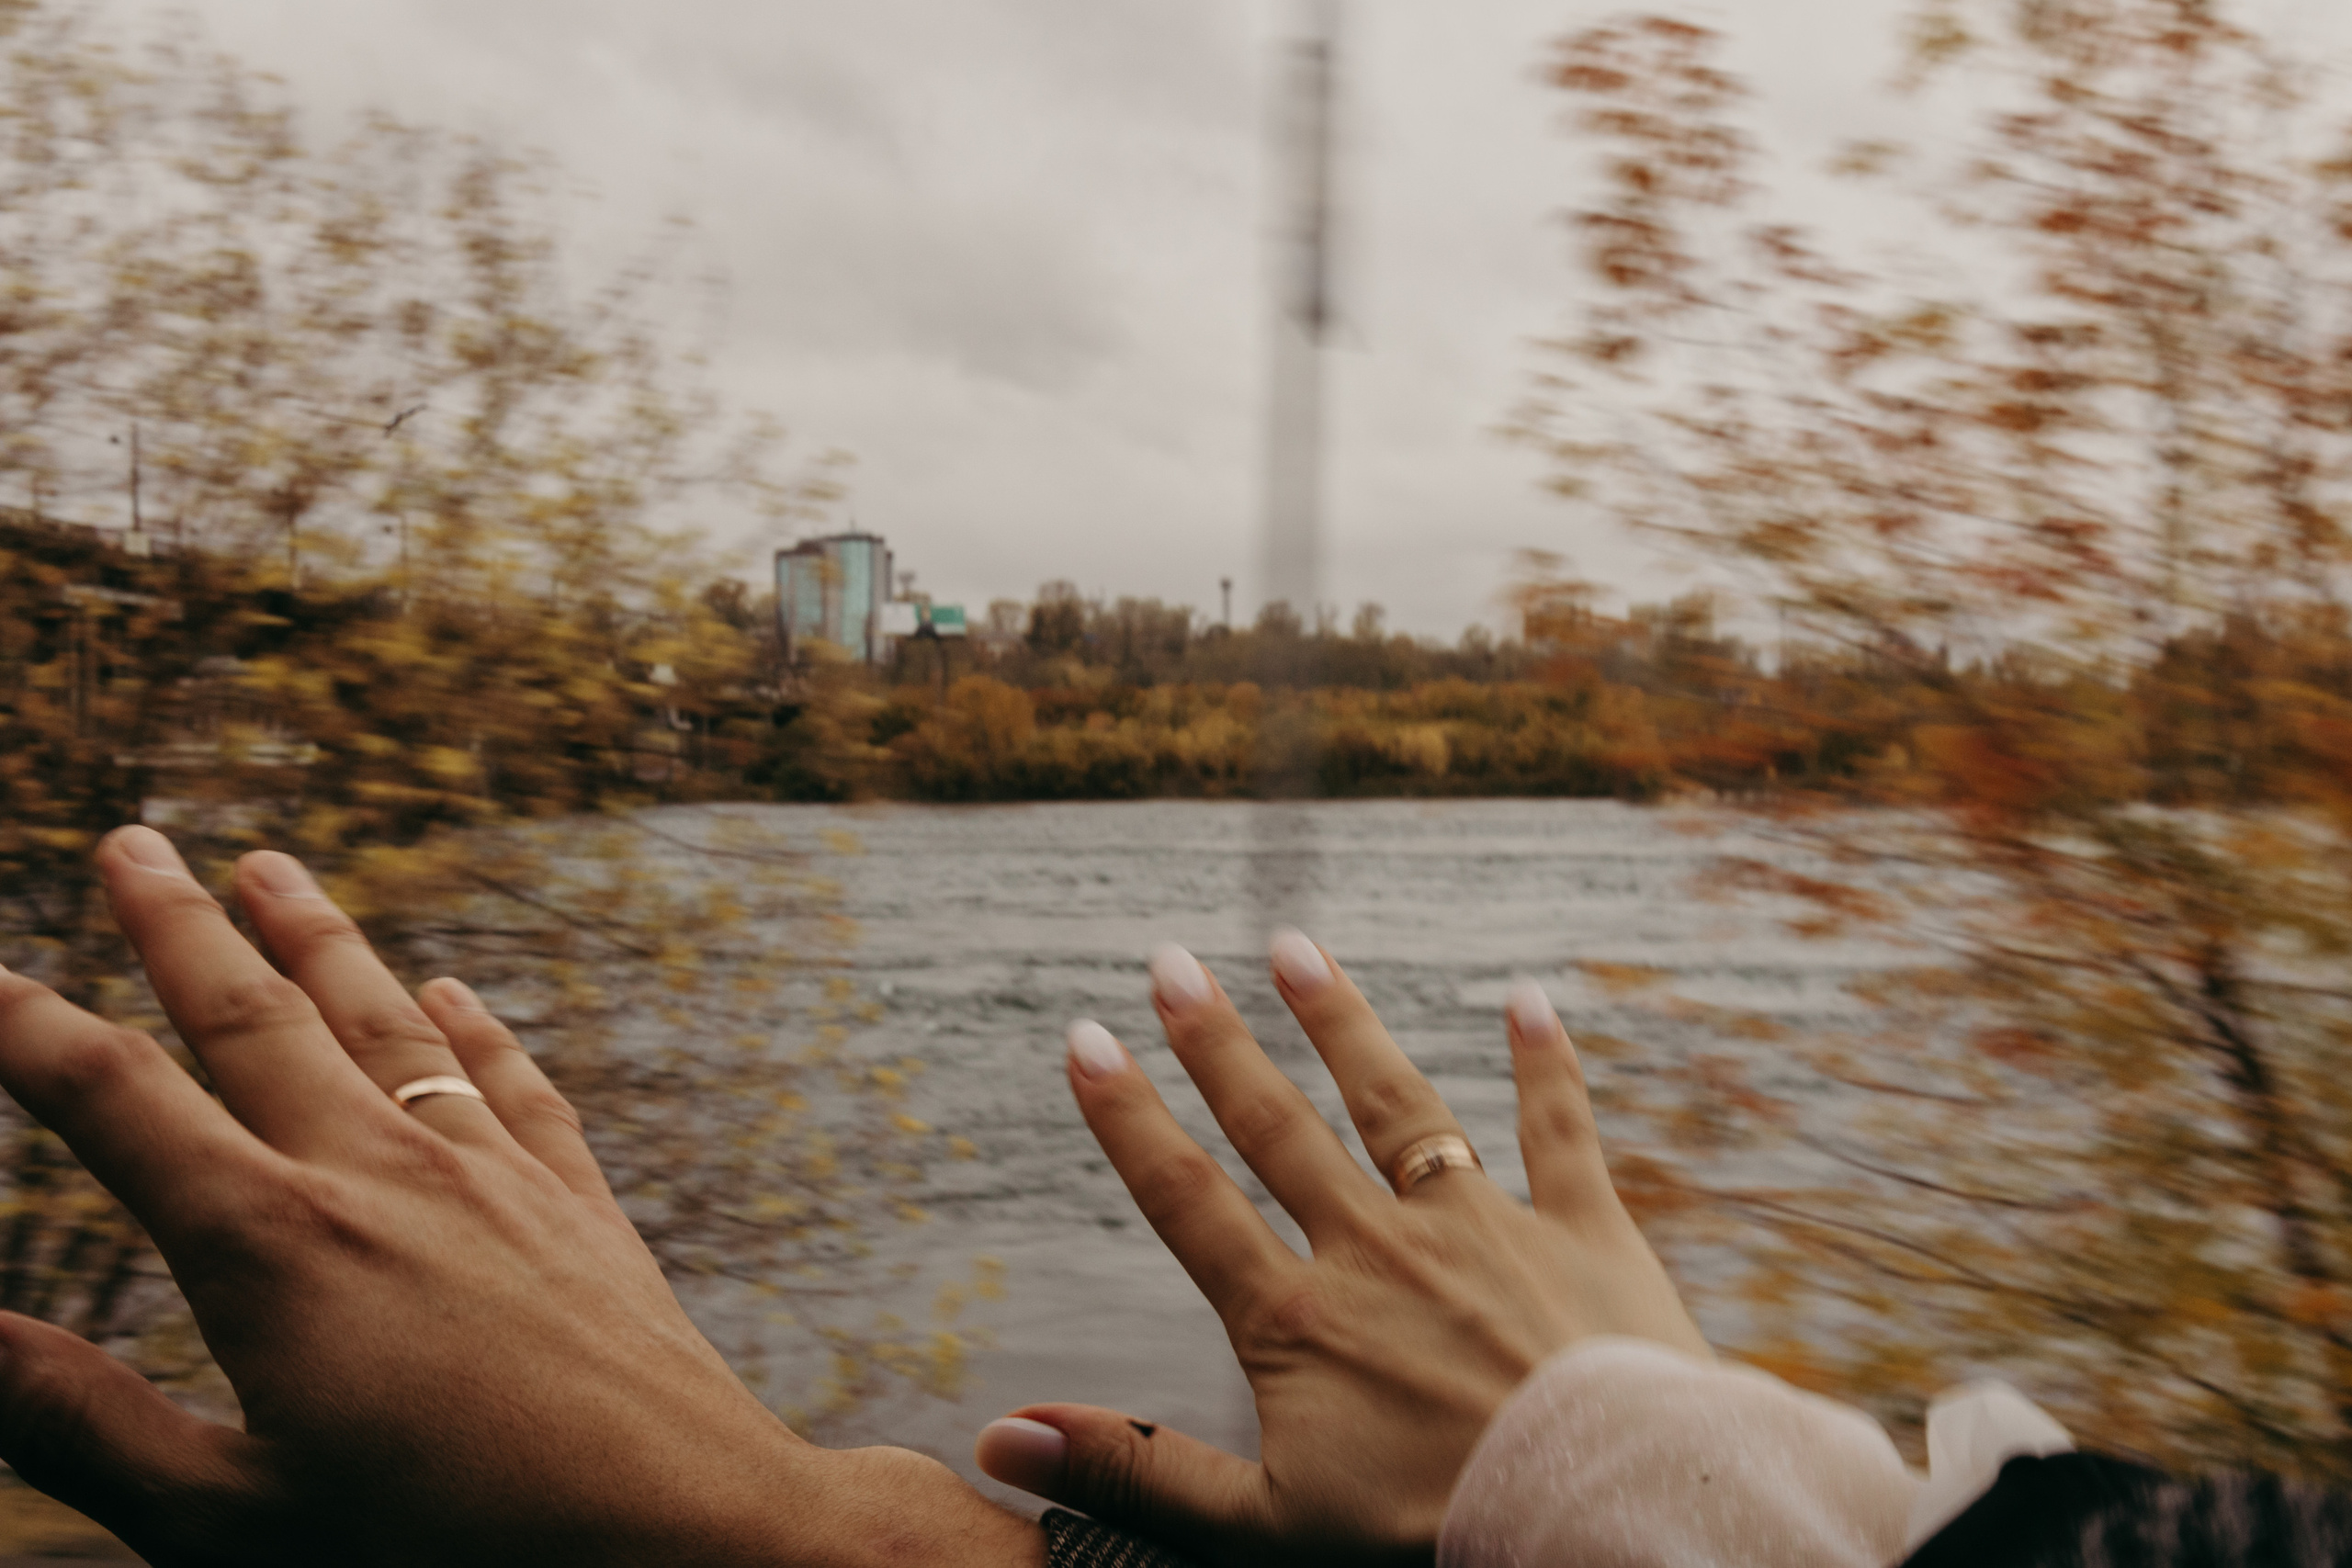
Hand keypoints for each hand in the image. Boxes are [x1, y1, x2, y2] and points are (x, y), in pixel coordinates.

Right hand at [0, 827, 1040, 1567]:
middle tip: (131, 843)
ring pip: (386, 1023)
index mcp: (273, 1247)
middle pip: (256, 1019)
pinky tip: (450, 992)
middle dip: (180, 929)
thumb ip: (81, 1424)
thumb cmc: (444, 1553)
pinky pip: (513, 1085)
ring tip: (268, 867)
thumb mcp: (226, 1524)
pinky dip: (473, 1028)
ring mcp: (493, 1178)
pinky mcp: (579, 1206)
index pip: (118, 1105)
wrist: (680, 1535)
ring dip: (319, 941)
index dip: (31, 1031)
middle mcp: (382, 1176)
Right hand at [975, 932, 1705, 1563]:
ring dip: (1343, 1024)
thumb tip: (1000, 1438)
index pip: (1188, 1199)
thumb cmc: (1431, 1538)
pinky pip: (1558, 1131)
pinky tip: (1528, 997)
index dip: (1129, 1118)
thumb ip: (1135, 1470)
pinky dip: (1545, 1064)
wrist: (1598, 1518)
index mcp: (1299, 1320)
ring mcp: (1483, 1229)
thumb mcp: (1260, 1529)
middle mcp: (1379, 1249)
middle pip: (1279, 1128)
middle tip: (1173, 963)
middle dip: (1217, 1042)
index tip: (1086, 1039)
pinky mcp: (1582, 1233)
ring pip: (1399, 1103)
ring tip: (1295, 947)